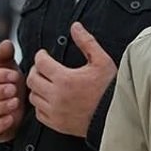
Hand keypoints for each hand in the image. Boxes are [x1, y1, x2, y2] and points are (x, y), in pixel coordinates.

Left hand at [26, 22, 115, 136]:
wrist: (118, 114)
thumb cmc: (111, 87)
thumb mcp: (102, 61)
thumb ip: (86, 42)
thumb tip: (75, 26)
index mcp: (65, 79)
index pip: (40, 62)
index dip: (41, 55)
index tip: (44, 54)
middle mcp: (56, 96)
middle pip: (32, 79)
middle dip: (36, 70)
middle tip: (43, 68)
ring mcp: (55, 112)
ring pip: (33, 96)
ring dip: (37, 88)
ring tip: (47, 83)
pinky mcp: (57, 124)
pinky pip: (38, 113)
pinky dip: (41, 105)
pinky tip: (51, 99)